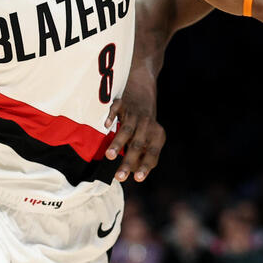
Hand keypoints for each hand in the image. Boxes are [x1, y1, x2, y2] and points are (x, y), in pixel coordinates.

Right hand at [104, 63, 164, 182]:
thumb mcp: (148, 133)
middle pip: (138, 145)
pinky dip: (112, 116)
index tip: (138, 179)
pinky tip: (105, 125)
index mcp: (157, 134)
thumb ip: (141, 151)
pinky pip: (117, 109)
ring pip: (128, 130)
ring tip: (109, 157)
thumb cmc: (143, 117)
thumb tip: (132, 171)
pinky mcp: (123, 100)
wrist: (143, 83)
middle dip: (128, 162)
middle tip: (119, 177)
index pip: (153, 153)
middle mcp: (148, 124)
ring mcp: (135, 112)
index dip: (145, 166)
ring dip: (118, 143)